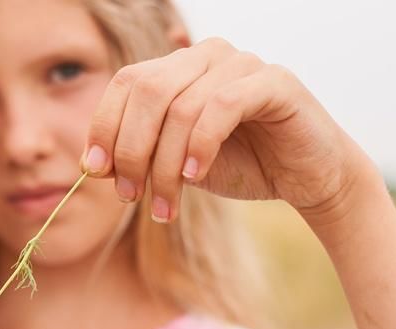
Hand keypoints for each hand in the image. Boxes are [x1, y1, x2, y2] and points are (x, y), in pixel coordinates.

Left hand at [81, 37, 372, 223]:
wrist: (305, 178)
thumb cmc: (239, 166)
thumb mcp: (176, 163)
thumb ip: (140, 154)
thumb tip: (90, 164)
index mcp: (178, 68)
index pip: (125, 82)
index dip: (103, 126)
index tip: (94, 171)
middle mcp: (207, 56)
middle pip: (147, 91)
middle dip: (130, 150)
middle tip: (129, 196)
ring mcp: (242, 63)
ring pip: (181, 106)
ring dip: (166, 164)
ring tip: (166, 205)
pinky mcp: (274, 82)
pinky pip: (222, 106)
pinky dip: (202, 145)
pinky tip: (197, 176)